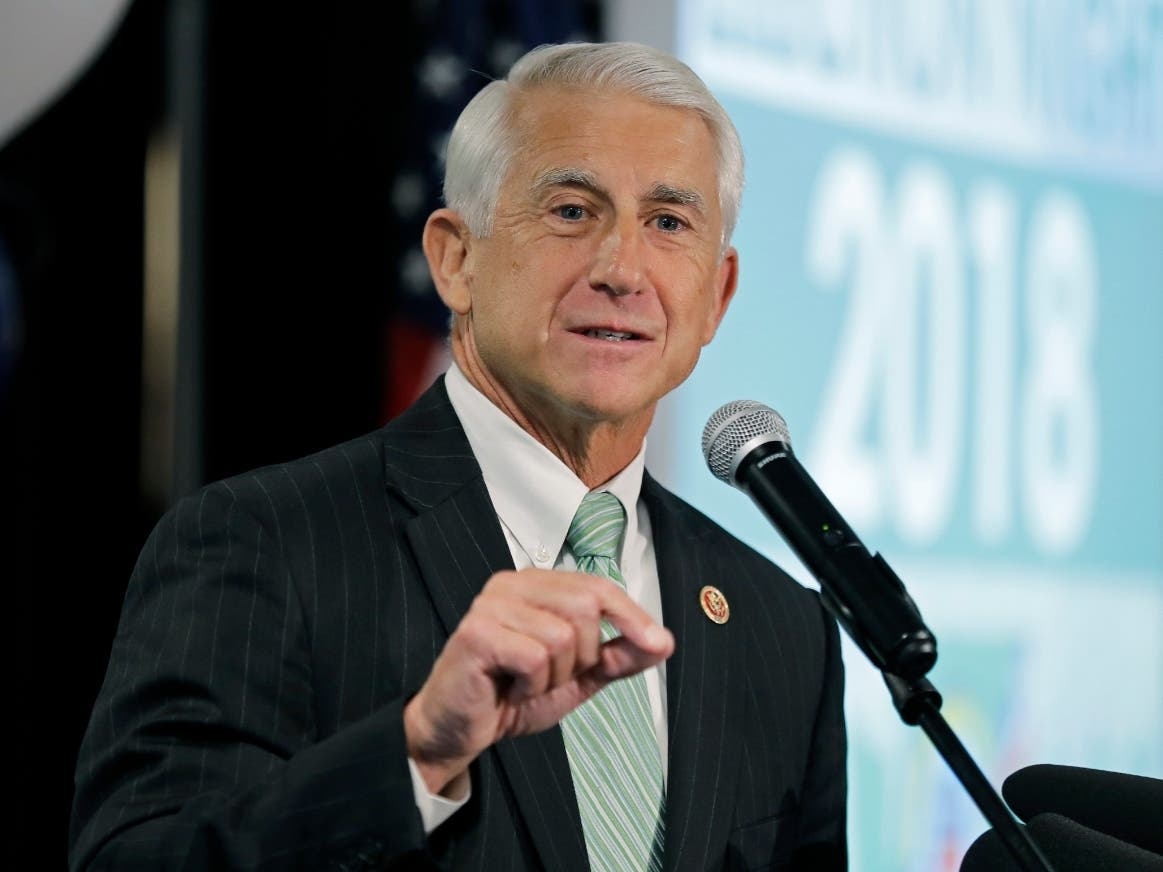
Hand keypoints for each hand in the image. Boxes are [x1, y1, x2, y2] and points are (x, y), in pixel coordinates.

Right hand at [403, 568, 673, 794]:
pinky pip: (536, 656)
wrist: (458, 731)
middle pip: (585, 606)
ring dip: (554, 675)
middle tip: (552, 677)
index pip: (597, 586)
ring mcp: (490, 605)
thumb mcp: (576, 678)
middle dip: (583, 655)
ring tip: (526, 684)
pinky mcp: (477, 632)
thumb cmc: (510, 697)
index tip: (659, 643)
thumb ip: (616, 657)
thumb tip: (663, 642)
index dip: (631, 615)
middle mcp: (511, 584)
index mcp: (535, 584)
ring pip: (562, 635)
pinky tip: (510, 689)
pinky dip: (532, 685)